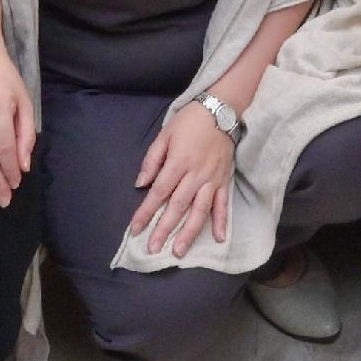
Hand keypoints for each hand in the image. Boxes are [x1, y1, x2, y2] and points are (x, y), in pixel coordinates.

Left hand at [128, 100, 236, 254]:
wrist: (221, 109)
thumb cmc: (189, 121)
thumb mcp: (165, 134)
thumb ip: (152, 160)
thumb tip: (141, 184)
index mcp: (178, 162)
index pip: (159, 192)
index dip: (146, 212)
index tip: (135, 230)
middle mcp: (196, 174)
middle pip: (178, 206)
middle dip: (164, 229)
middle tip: (153, 249)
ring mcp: (212, 179)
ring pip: (200, 210)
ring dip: (189, 232)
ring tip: (179, 251)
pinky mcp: (225, 180)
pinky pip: (223, 204)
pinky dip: (222, 221)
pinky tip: (218, 238)